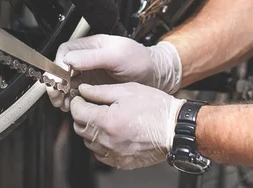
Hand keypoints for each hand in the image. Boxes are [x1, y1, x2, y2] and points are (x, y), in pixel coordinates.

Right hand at [47, 35, 181, 110]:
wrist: (155, 76)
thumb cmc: (140, 61)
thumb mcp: (118, 55)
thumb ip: (93, 57)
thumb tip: (69, 59)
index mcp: (91, 45)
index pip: (65, 52)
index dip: (58, 66)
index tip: (59, 80)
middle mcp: (87, 58)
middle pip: (62, 68)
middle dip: (56, 82)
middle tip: (56, 96)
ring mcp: (89, 73)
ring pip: (66, 81)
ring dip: (61, 93)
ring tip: (63, 104)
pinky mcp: (93, 87)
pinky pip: (75, 92)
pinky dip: (70, 99)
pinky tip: (71, 106)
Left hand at [70, 82, 184, 169]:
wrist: (175, 129)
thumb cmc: (155, 108)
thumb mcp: (126, 90)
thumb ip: (99, 91)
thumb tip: (83, 90)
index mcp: (107, 121)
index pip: (77, 112)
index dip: (76, 102)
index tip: (80, 97)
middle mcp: (107, 141)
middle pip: (79, 128)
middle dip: (82, 115)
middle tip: (91, 105)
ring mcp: (113, 154)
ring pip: (88, 142)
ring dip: (90, 129)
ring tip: (104, 118)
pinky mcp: (120, 162)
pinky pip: (100, 154)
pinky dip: (100, 143)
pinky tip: (111, 133)